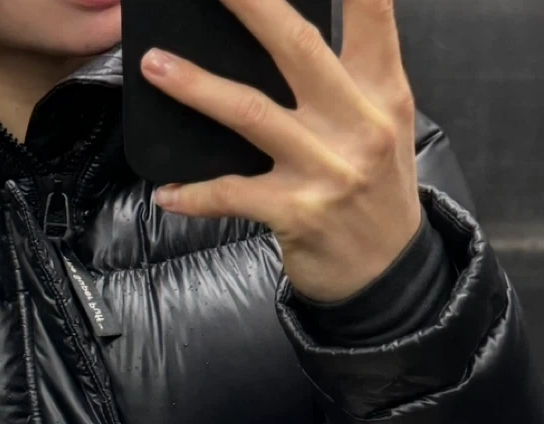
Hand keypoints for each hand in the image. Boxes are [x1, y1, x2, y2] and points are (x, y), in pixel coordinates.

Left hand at [142, 0, 422, 302]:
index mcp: (382, 92)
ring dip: (197, 88)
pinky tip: (166, 190)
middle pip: (296, 46)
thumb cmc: (374, 192)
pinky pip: (234, 194)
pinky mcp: (298, 214)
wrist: (388, 277)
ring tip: (155, 66)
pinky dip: (195, 194)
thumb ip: (348, 72)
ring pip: (252, 114)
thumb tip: (279, 27)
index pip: (373, 13)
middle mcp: (358, 125)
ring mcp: (328, 170)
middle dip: (248, 3)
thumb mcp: (382, 124)